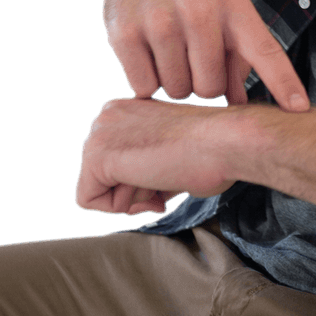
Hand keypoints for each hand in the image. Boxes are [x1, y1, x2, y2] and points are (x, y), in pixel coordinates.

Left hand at [75, 97, 259, 215]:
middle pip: (101, 176)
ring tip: (162, 176)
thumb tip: (133, 188)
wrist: (226, 141)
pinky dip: (119, 207)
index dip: (141, 180)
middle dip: (134, 189)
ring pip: (94, 188)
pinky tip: (149, 183)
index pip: (113, 162)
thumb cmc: (214, 150)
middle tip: (166, 178)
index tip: (168, 174)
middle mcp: (107, 114)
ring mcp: (99, 130)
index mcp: (126, 109)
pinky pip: (88, 200)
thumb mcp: (170, 149)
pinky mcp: (97, 154)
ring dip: (131, 197)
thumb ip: (146, 161)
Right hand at [97, 0, 309, 110]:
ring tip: (170, 51)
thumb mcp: (225, 10)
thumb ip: (240, 58)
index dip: (283, 82)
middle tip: (193, 58)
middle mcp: (198, 10)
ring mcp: (159, 21)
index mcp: (232, 4)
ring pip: (176, 90)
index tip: (300, 108)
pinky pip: (144, 88)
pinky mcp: (124, 34)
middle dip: (204, 84)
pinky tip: (147, 53)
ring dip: (174, 82)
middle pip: (210, 88)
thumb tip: (241, 105)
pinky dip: (146, 81)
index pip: (264, 50)